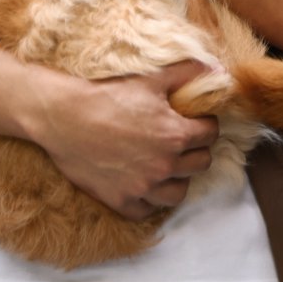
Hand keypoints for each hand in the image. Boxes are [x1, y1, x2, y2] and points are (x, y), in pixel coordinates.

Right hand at [26, 60, 220, 220]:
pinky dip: (150, 199)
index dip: (206, 124)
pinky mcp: (121, 200)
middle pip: (201, 164)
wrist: (63, 117)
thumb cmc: (108, 94)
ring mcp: (142, 186)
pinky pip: (148, 210)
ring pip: (179, 193)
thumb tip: (219, 71)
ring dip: (178, 178)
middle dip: (196, 150)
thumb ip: (189, 72)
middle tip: (182, 140)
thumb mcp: (152, 78)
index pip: (211, 134)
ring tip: (168, 164)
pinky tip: (144, 182)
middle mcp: (163, 165)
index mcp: (175, 135)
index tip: (195, 120)